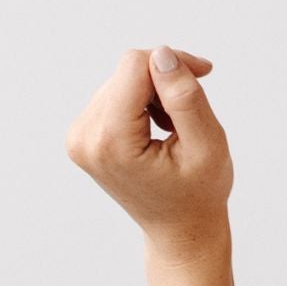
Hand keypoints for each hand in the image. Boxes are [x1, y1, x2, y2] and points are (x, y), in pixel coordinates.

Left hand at [65, 46, 232, 264]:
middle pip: (127, 71)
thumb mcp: (207, 146)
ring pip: (122, 79)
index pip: (135, 66)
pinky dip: (142, 102)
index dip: (174, 63)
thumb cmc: (199, 194)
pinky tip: (159, 128)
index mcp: (110, 141)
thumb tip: (163, 55)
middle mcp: (84, 136)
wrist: (180, 230)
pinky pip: (115, 94)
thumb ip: (185, 98)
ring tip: (176, 127)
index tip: (204, 75)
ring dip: (155, 93)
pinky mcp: (83, 134)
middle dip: (164, 82)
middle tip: (192, 114)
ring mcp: (79, 137)